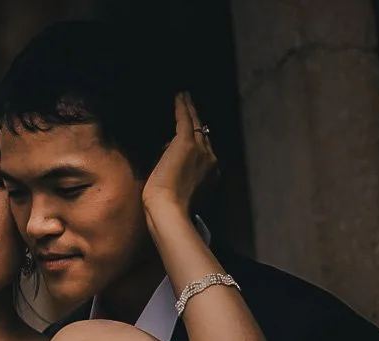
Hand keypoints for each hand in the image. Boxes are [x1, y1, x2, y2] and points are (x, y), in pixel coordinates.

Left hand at [142, 92, 216, 213]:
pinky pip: (185, 119)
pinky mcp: (186, 143)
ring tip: (185, 97)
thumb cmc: (169, 205)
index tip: (194, 132)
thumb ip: (180, 171)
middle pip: (204, 135)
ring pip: (196, 124)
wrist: (168, 208)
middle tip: (192, 106)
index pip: (204, 151)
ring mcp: (200, 150)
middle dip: (197, 121)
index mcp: (211, 172)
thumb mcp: (181, 187)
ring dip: (190, 109)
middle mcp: (210, 159)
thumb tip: (169, 153)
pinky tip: (180, 95)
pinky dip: (182, 107)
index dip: (198, 141)